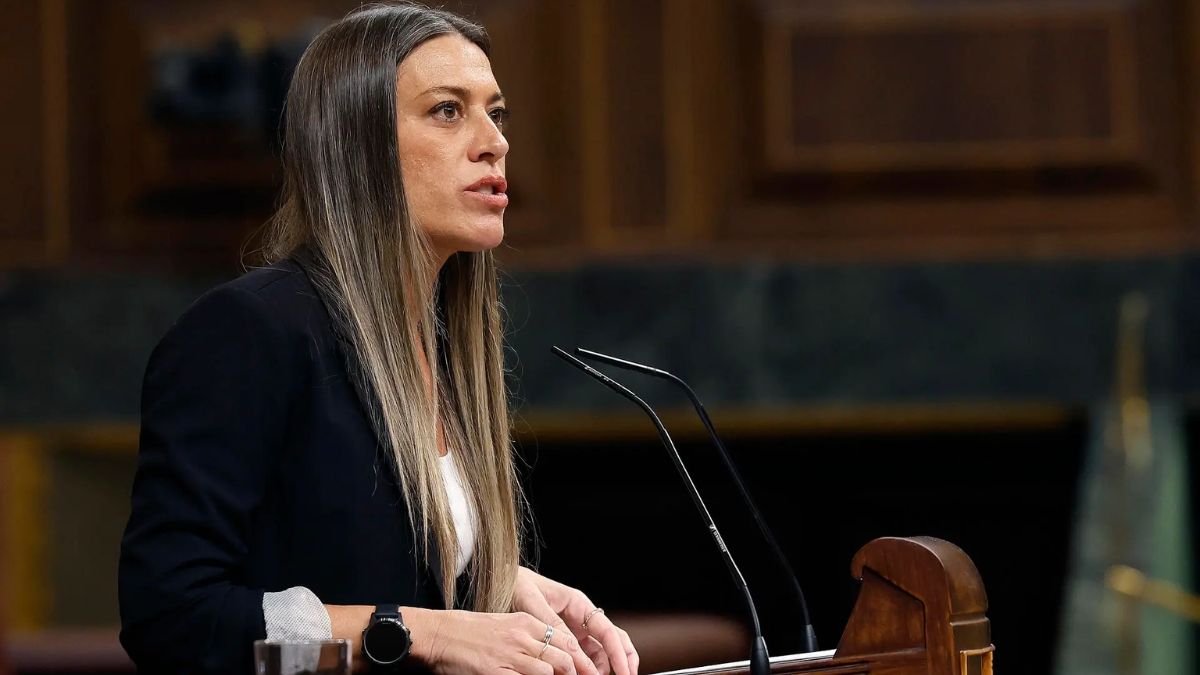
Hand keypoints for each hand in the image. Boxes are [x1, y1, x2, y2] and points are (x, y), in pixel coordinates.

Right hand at [407, 607, 589, 674]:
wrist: (441, 634)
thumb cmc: (471, 631)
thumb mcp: (505, 626)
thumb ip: (529, 637)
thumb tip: (550, 655)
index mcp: (526, 622)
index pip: (565, 641)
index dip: (583, 659)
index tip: (593, 672)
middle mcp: (522, 637)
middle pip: (564, 657)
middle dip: (580, 673)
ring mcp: (511, 655)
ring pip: (550, 671)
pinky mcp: (498, 671)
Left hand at [512, 567, 638, 674]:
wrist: (505, 583)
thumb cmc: (519, 586)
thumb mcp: (533, 603)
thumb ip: (552, 625)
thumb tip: (571, 649)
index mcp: (578, 604)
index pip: (607, 630)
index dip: (618, 652)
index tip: (624, 671)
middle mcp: (581, 617)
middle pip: (612, 640)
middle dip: (622, 659)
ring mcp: (575, 629)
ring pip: (598, 651)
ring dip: (602, 667)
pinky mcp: (565, 640)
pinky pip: (581, 656)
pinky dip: (585, 668)